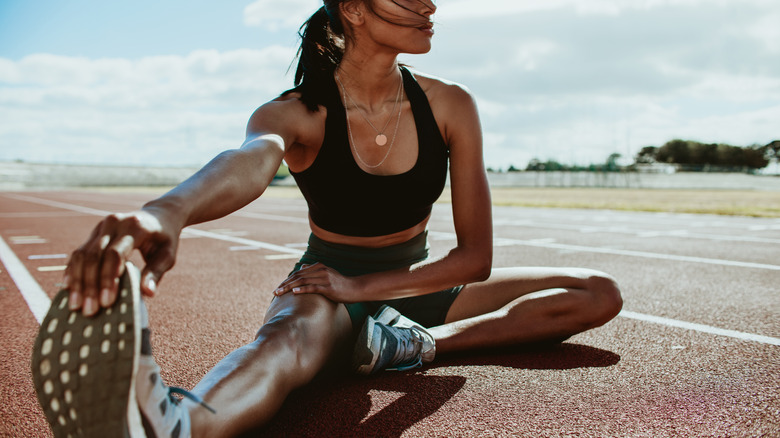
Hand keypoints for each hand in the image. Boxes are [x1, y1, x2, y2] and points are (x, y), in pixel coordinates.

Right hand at [65, 208, 179, 315]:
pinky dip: (73, 271)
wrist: (158, 215)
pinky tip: (69, 289)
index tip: (106, 302)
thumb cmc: (165, 239)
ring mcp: (101, 226)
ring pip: (82, 254)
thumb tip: (147, 294)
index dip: (108, 277)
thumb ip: (156, 273)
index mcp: (135, 226)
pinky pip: (79, 253)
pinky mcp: (94, 233)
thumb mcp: (168, 255)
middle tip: (89, 310)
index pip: (115, 253)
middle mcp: (114, 223)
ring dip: (78, 281)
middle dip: (90, 285)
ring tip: (76, 305)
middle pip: (95, 255)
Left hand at [274, 263, 360, 302]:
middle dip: (285, 284)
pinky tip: (294, 293)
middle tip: (275, 291)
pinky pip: (312, 287)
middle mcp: (320, 270)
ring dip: (289, 288)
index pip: (299, 273)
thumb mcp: (327, 274)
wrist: (355, 288)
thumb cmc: (340, 284)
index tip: (278, 287)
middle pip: (298, 277)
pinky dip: (302, 290)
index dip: (287, 280)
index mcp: (319, 266)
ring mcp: (324, 278)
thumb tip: (302, 268)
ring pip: (302, 282)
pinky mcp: (328, 287)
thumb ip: (315, 271)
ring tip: (279, 293)